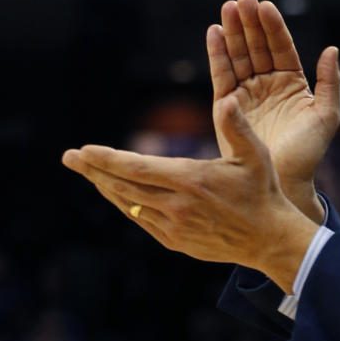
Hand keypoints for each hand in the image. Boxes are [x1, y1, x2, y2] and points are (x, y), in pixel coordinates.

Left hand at [62, 95, 317, 293]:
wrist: (269, 239)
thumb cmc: (264, 191)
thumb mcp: (256, 154)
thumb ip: (237, 126)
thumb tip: (228, 99)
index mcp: (191, 180)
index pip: (136, 167)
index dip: (106, 159)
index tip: (83, 150)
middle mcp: (176, 205)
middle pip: (123, 186)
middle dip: (93, 171)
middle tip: (69, 157)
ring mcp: (173, 227)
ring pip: (128, 205)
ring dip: (106, 188)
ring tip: (89, 174)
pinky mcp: (175, 242)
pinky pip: (141, 221)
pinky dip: (126, 205)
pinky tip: (118, 195)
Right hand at [208, 0, 339, 222]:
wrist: (284, 181)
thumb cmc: (308, 152)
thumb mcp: (326, 116)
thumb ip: (329, 83)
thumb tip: (332, 49)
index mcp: (293, 83)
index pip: (282, 48)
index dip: (274, 27)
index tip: (266, 6)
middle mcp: (268, 84)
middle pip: (257, 46)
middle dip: (250, 22)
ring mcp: (247, 94)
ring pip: (238, 56)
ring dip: (232, 32)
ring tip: (227, 8)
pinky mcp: (226, 106)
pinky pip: (221, 75)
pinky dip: (217, 54)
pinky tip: (213, 32)